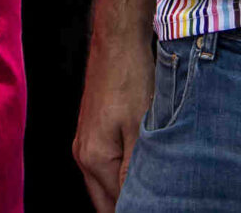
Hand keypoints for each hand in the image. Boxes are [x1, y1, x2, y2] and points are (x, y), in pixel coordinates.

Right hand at [74, 25, 153, 212]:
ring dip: (122, 193)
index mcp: (94, 159)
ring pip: (102, 186)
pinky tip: (137, 173)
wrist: (117, 43)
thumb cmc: (130, 80)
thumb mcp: (140, 129)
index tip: (158, 205)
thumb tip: (138, 201)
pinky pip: (101, 168)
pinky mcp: (88, 133)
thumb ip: (135, 170)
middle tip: (155, 203)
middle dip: (125, 207)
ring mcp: (82, 144)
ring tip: (150, 193)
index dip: (139, 207)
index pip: (116, 205)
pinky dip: (117, 177)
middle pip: (104, 202)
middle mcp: (82, 155)